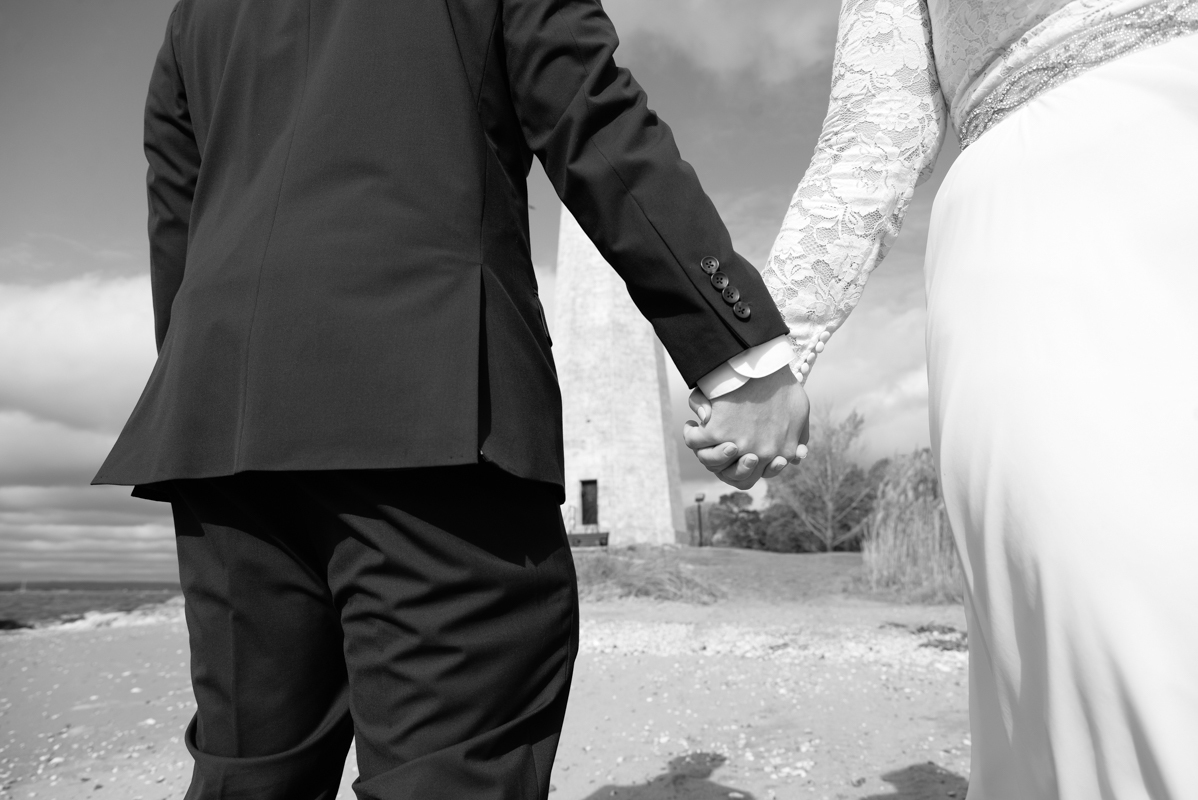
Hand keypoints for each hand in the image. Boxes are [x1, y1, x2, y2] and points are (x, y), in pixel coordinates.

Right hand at [682, 366, 809, 489]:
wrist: (763, 364)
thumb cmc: (782, 385)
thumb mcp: (800, 410)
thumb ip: (799, 436)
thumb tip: (797, 458)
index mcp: (781, 452)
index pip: (758, 476)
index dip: (746, 469)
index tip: (739, 451)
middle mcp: (759, 455)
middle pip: (738, 478)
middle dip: (732, 467)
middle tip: (729, 449)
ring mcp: (738, 447)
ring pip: (712, 464)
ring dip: (711, 453)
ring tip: (708, 434)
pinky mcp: (717, 432)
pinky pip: (695, 441)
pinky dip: (691, 433)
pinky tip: (692, 424)